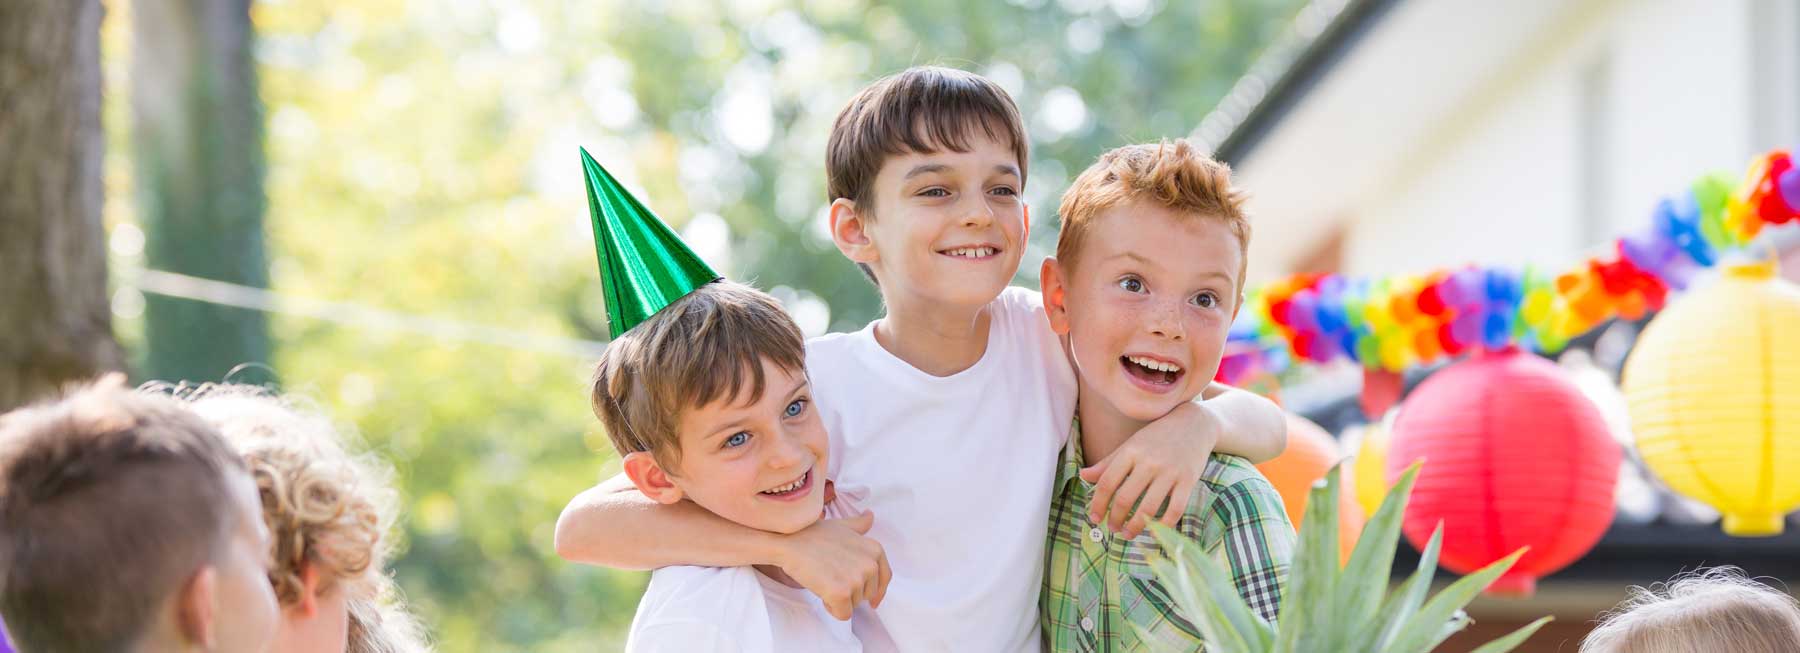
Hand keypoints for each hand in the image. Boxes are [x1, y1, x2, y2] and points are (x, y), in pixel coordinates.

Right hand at [775, 511, 890, 619]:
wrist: (791, 542)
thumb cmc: (813, 535)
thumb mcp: (842, 525)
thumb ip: (860, 525)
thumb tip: (870, 516)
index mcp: (875, 550)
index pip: (885, 579)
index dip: (876, 591)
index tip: (872, 602)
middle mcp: (870, 565)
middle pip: (867, 595)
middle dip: (851, 592)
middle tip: (832, 576)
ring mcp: (856, 579)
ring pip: (854, 605)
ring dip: (840, 599)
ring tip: (824, 580)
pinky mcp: (841, 593)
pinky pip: (843, 614)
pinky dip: (832, 608)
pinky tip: (821, 592)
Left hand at [1081, 402, 1219, 539]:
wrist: (1194, 424)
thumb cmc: (1157, 437)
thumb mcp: (1130, 445)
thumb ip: (1108, 463)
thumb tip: (1082, 476)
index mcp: (1131, 452)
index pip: (1107, 482)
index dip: (1098, 504)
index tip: (1094, 518)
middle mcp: (1149, 462)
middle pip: (1125, 498)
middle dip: (1116, 518)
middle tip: (1113, 528)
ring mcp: (1170, 472)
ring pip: (1148, 507)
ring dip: (1135, 526)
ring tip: (1128, 534)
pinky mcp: (1188, 480)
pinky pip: (1175, 509)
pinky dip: (1164, 524)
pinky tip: (1154, 530)